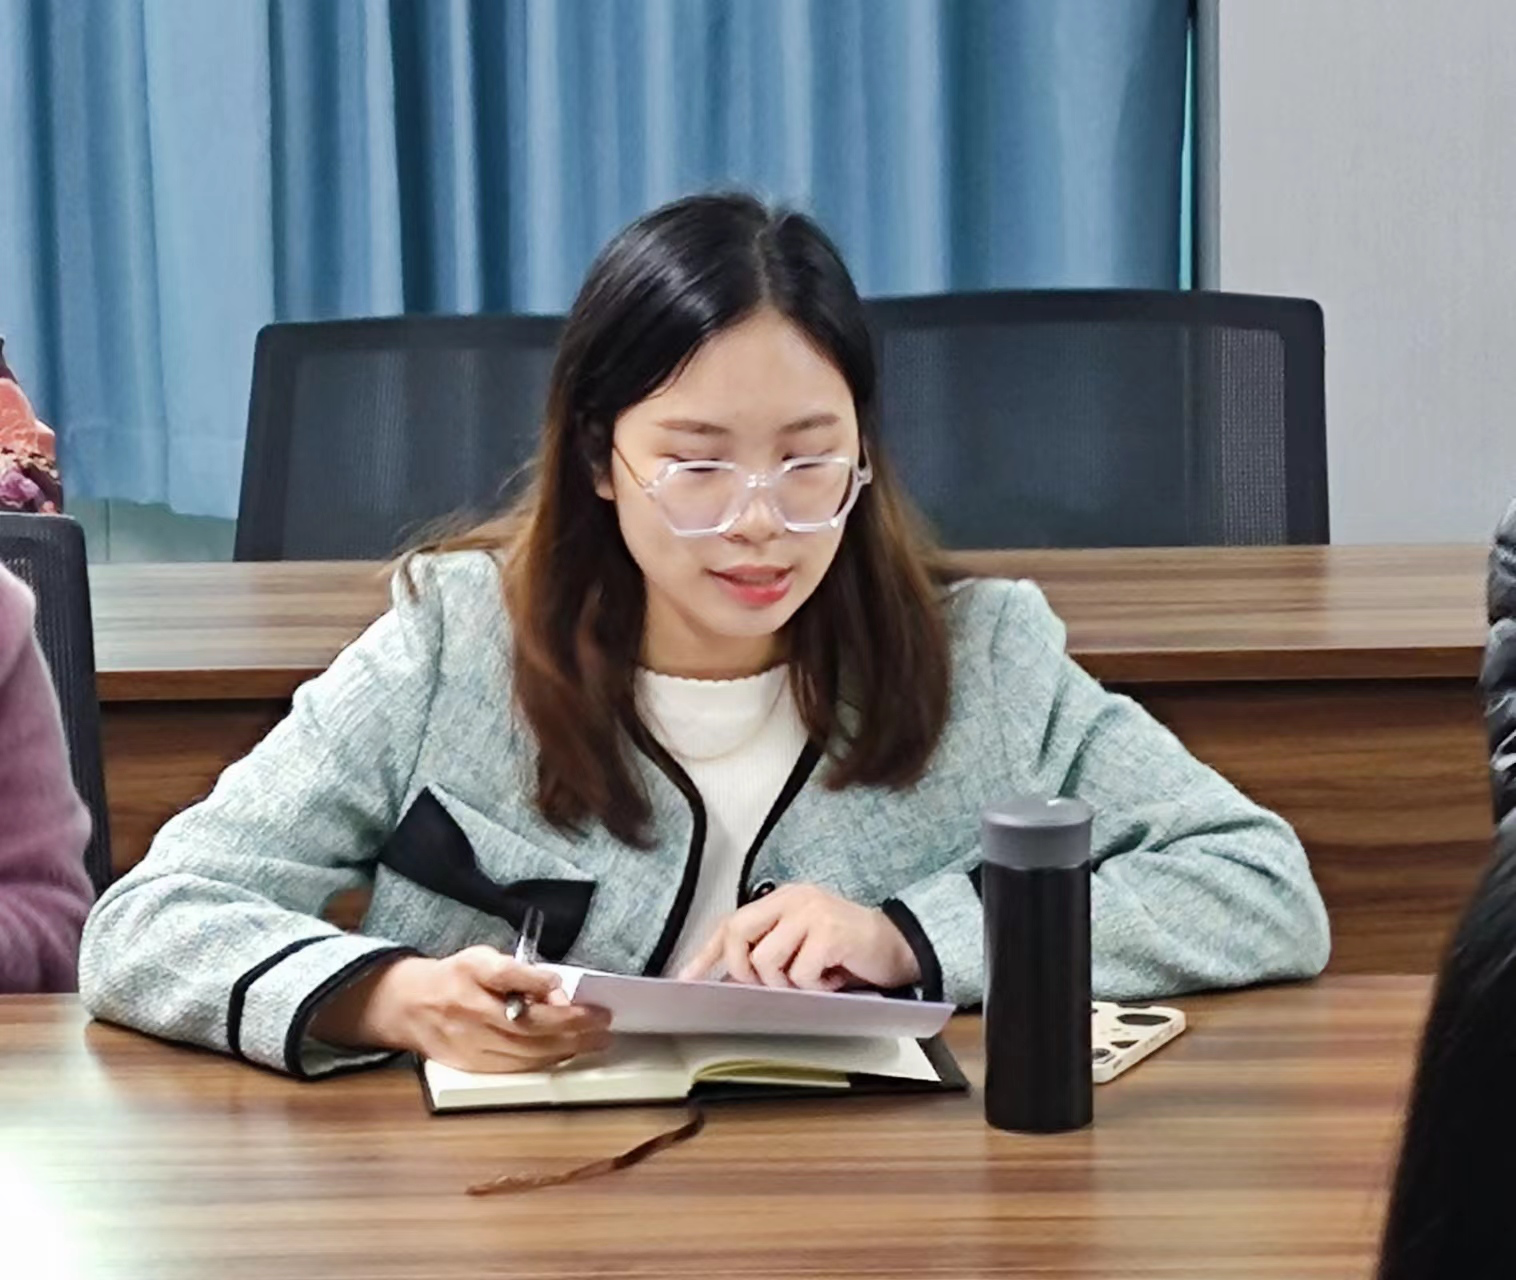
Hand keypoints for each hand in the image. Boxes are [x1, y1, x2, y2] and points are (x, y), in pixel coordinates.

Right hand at [310, 945, 612, 1072]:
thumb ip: (518, 972)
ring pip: (525, 1050)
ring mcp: (470, 1043)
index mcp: (470, 975)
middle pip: (525, 1023)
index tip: (565, 988)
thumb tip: (555, 988)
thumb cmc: (456, 978)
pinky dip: (546, 1061)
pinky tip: (568, 1053)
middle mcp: (469, 1011)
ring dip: (566, 1046)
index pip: (505, 976)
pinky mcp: (471, 1065)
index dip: (536, 982)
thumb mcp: (483, 959)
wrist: (410, 1007)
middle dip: (571, 1025)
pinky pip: (516, 1067)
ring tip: (597, 1039)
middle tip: (602, 1021)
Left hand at [676, 884, 920, 991]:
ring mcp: (810, 912)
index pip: (730, 922)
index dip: (706, 953)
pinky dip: (815, 988)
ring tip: (814, 981)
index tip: (686, 979)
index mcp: (782, 900)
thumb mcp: (802, 944)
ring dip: (787, 985)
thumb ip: (769, 949)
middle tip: (769, 987)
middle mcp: (793, 899)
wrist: (900, 946)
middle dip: (743, 970)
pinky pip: (800, 974)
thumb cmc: (848, 952)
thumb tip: (728, 979)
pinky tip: (834, 980)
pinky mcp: (829, 932)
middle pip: (737, 934)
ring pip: (766, 962)